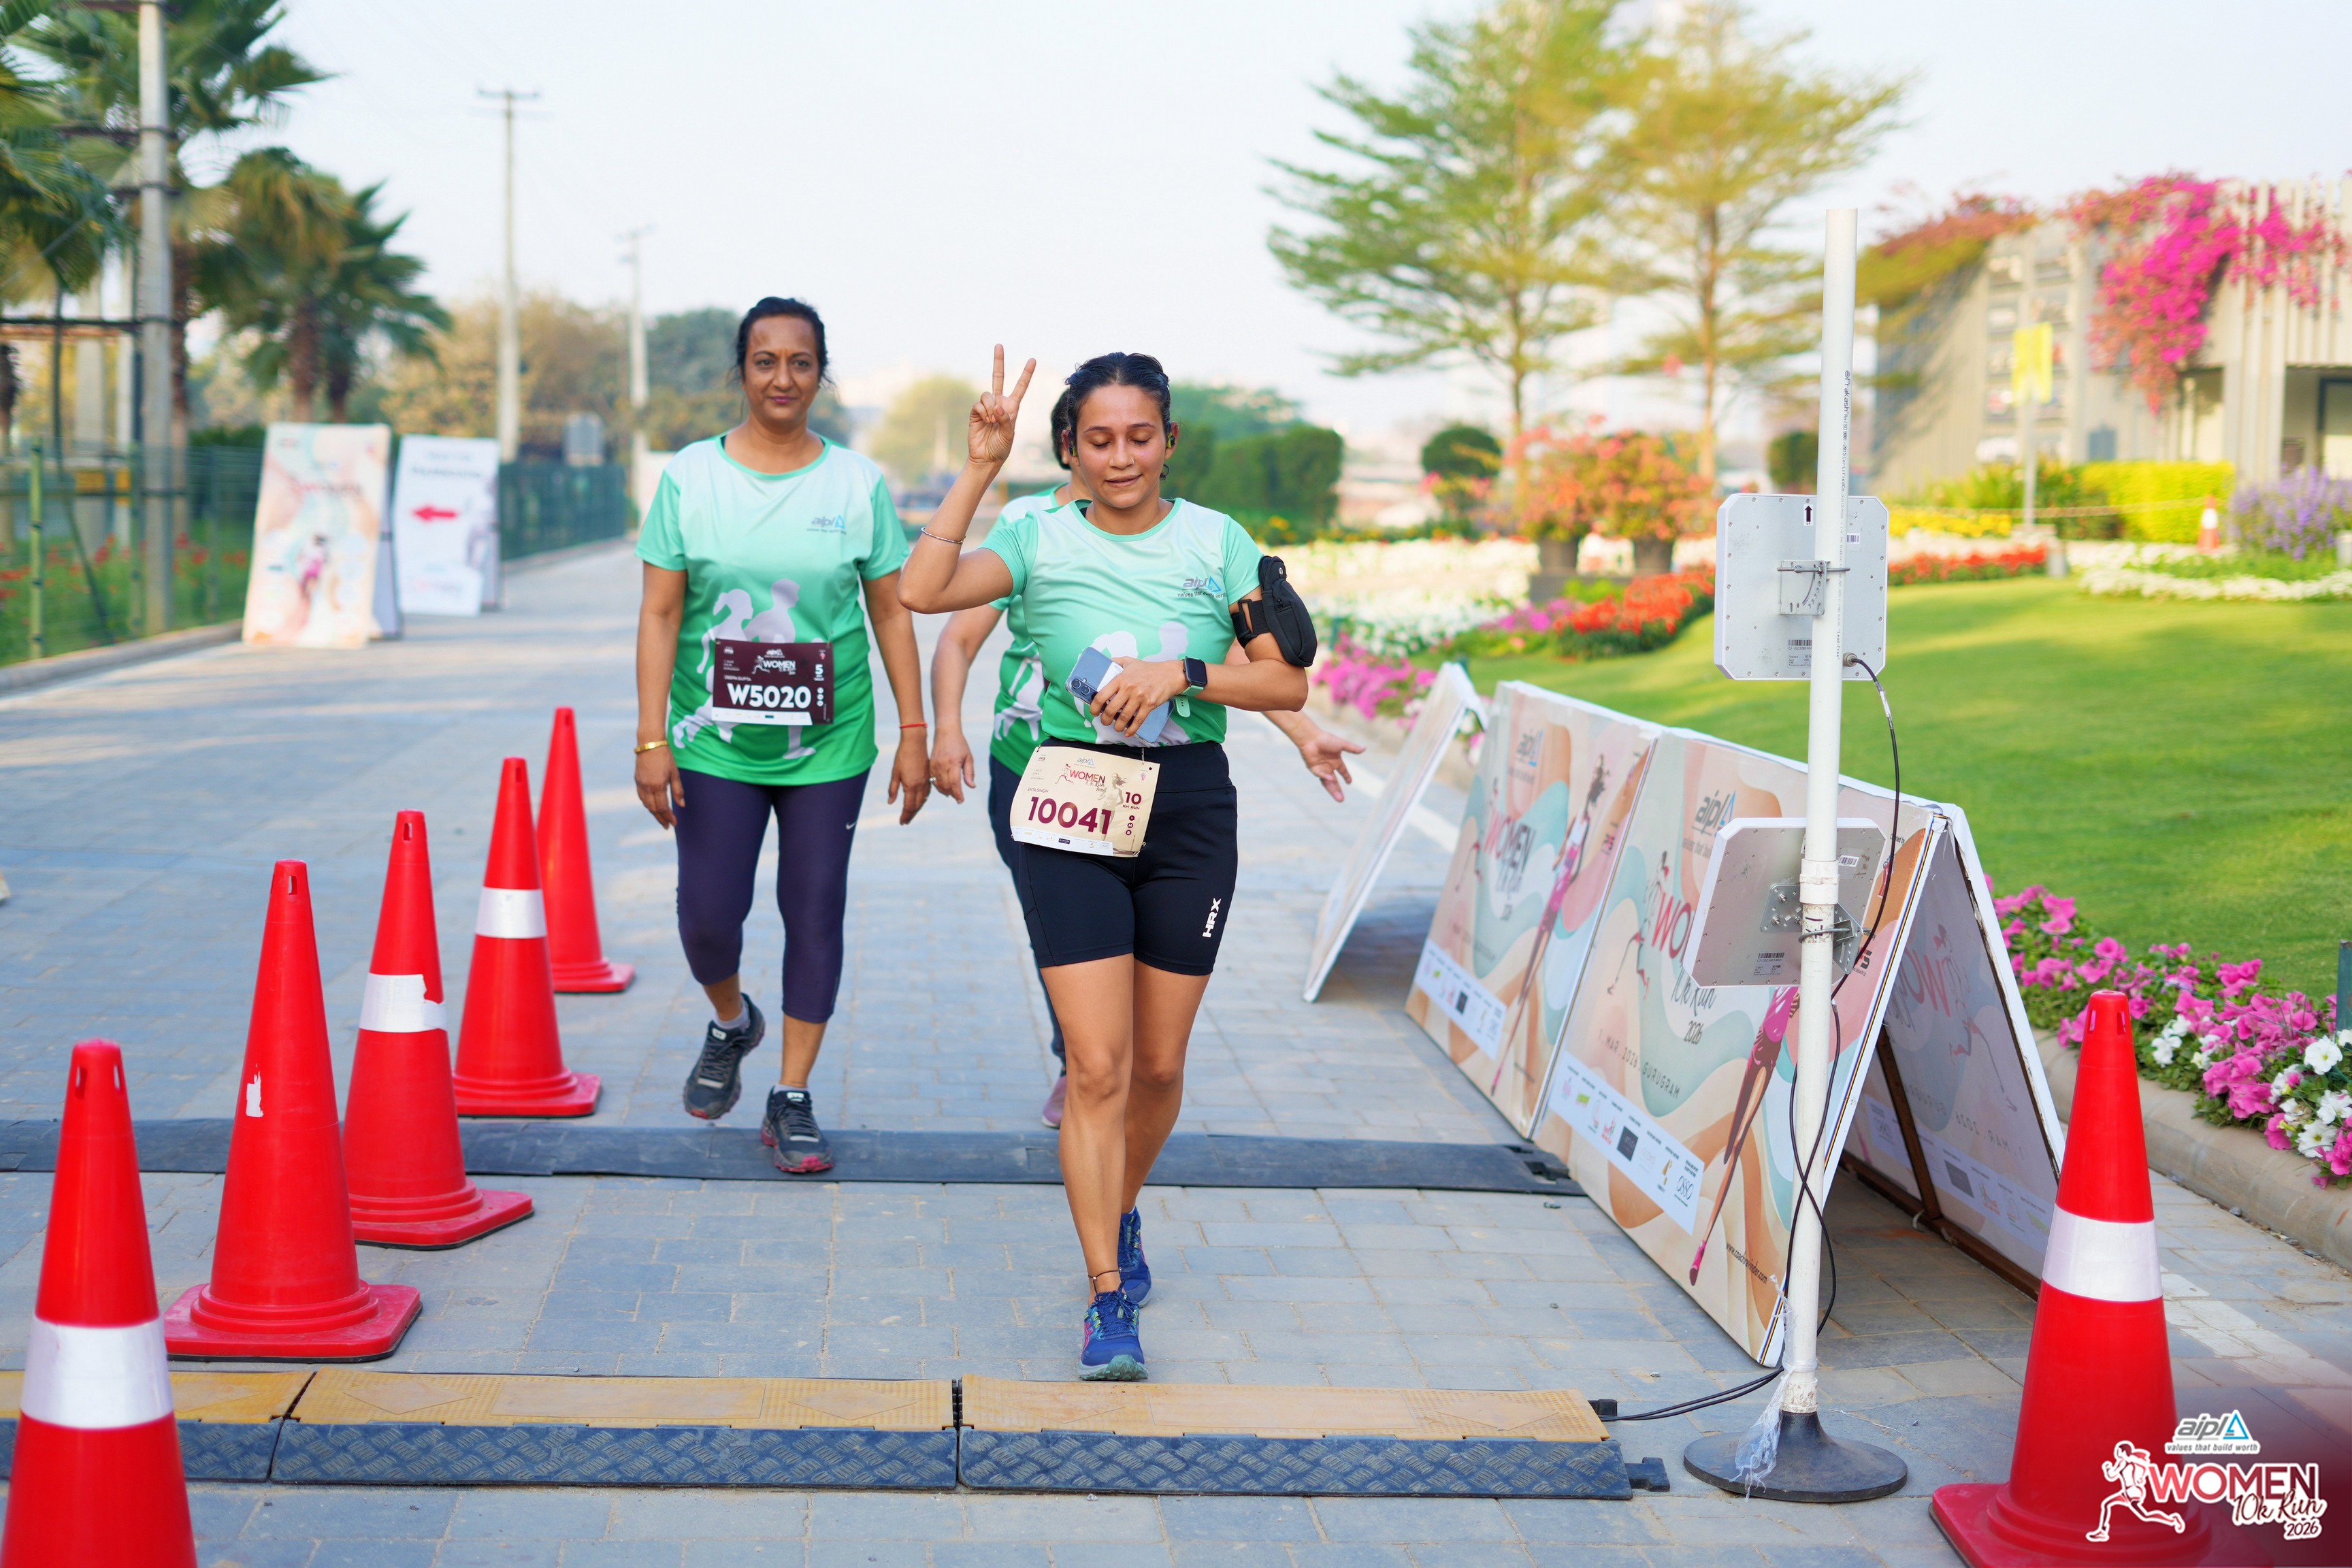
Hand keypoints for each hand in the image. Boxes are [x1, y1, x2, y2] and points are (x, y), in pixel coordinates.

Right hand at [635, 745, 683, 828]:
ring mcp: (641, 784)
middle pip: (653, 809)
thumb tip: (682, 805)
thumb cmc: (665, 757)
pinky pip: (641, 797)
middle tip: (667, 826)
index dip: (669, 817)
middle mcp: (647, 787)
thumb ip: (678, 790)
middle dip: (661, 818)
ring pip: (646, 804)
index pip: (663, 807)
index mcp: (658, 786)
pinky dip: (647, 804)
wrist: (650, 743)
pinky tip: (652, 806)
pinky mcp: (637, 780)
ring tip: (661, 818)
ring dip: (653, 812)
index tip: (674, 823)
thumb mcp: (675, 773)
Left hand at [888, 729, 932, 823]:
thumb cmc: (903, 756)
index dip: (905, 815)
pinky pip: (927, 793)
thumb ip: (893, 788)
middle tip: (906, 821)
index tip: (902, 822)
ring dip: (917, 808)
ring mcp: (926, 781)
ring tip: (912, 814)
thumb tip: (891, 802)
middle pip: (916, 805)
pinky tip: (920, 801)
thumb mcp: (895, 773)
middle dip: (911, 815)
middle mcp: (920, 786)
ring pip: (923, 800)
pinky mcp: (928, 777)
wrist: (915, 743)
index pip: (908, 806)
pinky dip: (923, 800)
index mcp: (911, 786)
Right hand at [930, 727, 974, 803]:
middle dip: (952, 794)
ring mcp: (934, 765)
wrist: (946, 732)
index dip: (958, 794)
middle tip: (958, 797)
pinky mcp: (930, 765)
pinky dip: (938, 785)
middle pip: (946, 786)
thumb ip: (969, 773)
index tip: (961, 800)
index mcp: (953, 763)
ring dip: (945, 791)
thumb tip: (971, 787)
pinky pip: (933, 779)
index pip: (955, 783)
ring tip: (952, 793)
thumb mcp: (968, 757)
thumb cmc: (960, 744)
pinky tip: (944, 787)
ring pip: (938, 784)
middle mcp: (942, 765)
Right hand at [967, 344, 1035, 467]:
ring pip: (987, 394)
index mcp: (1012, 407)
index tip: (1032, 360)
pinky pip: (979, 404)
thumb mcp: (1009, 434)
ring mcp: (986, 406)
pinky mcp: (975, 412)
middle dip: (998, 361)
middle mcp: (999, 403)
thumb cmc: (1001, 447)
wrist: (986, 456)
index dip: (1026, 374)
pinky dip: (983, 412)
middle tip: (999, 345)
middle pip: (997, 378)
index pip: (1020, 387)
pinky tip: (985, 421)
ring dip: (991, 407)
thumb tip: (996, 407)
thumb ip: (1005, 419)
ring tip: (992, 420)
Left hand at [1090, 659, 1188, 736]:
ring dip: (1117, 726)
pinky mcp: (1149, 705)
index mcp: (1120, 679)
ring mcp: (1139, 698)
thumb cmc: (1149, 669)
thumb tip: (1103, 662)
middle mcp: (1128, 689)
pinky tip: (1128, 733)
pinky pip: (1138, 721)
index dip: (1094, 707)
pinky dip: (1131, 730)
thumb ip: (1115, 661)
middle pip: (1110, 710)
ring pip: (1123, 717)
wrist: (1169, 674)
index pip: (1101, 696)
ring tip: (1116, 727)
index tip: (1094, 711)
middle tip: (1105, 721)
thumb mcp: (1129, 661)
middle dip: (1105, 719)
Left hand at [1296, 726, 1364, 801]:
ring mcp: (1321, 768)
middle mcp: (1328, 766)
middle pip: (1334, 781)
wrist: (1311, 738)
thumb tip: (1364, 748)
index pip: (1342, 771)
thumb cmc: (1326, 739)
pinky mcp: (1313, 768)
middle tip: (1341, 800)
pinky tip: (1330, 778)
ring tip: (1339, 799)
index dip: (1346, 776)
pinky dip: (1324, 776)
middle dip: (1337, 790)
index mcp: (1336, 761)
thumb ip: (1352, 748)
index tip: (1349, 782)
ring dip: (1332, 790)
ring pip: (1327, 782)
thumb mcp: (1342, 744)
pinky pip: (1320, 775)